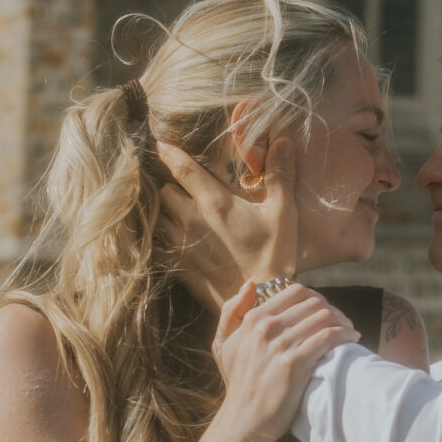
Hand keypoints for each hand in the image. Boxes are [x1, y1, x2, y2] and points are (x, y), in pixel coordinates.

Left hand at [158, 138, 298, 307]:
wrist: (260, 300)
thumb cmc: (273, 255)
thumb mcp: (283, 212)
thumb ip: (280, 174)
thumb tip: (283, 141)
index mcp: (215, 201)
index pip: (181, 168)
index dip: (168, 153)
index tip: (160, 144)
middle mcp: (190, 219)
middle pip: (164, 191)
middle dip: (170, 185)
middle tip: (180, 187)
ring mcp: (181, 244)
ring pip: (158, 217)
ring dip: (164, 211)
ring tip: (175, 211)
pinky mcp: (178, 266)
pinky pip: (158, 244)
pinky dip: (162, 237)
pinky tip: (174, 238)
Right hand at [212, 282, 356, 440]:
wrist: (245, 419)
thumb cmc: (238, 383)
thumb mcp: (224, 344)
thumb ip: (232, 311)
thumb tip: (250, 284)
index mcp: (253, 319)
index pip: (294, 292)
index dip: (315, 297)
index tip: (324, 310)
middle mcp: (266, 327)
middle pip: (313, 302)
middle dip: (332, 308)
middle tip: (341, 321)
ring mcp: (281, 344)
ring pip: (324, 317)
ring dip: (342, 321)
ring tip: (349, 331)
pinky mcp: (296, 362)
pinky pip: (328, 336)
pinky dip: (344, 334)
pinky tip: (352, 339)